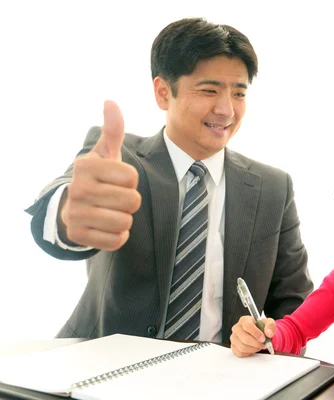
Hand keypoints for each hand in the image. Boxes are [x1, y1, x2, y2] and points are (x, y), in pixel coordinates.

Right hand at [59, 100, 141, 250]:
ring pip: (125, 222)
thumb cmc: (98, 178)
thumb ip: (112, 130)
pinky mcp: (79, 236)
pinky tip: (107, 227)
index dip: (131, 181)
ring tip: (111, 212)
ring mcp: (76, 213)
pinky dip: (118, 236)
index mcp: (86, 166)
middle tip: (116, 199)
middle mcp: (77, 188)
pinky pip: (117, 240)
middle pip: (132, 201)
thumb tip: (110, 101)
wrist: (72, 208)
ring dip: (125, 219)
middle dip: (130, 202)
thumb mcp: (104, 154)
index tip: (118, 180)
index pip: (132, 177)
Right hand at [230, 316, 275, 357]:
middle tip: (264, 344)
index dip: (256, 333)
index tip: (263, 338)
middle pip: (244, 338)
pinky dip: (249, 353)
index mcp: (244, 320)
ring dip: (254, 349)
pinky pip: (240, 353)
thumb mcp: (269, 323)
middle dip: (256, 343)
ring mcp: (234, 338)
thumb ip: (270, 326)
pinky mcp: (233, 346)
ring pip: (242, 347)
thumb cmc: (262, 328)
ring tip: (259, 346)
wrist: (259, 334)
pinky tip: (253, 349)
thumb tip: (268, 333)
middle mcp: (237, 328)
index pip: (247, 326)